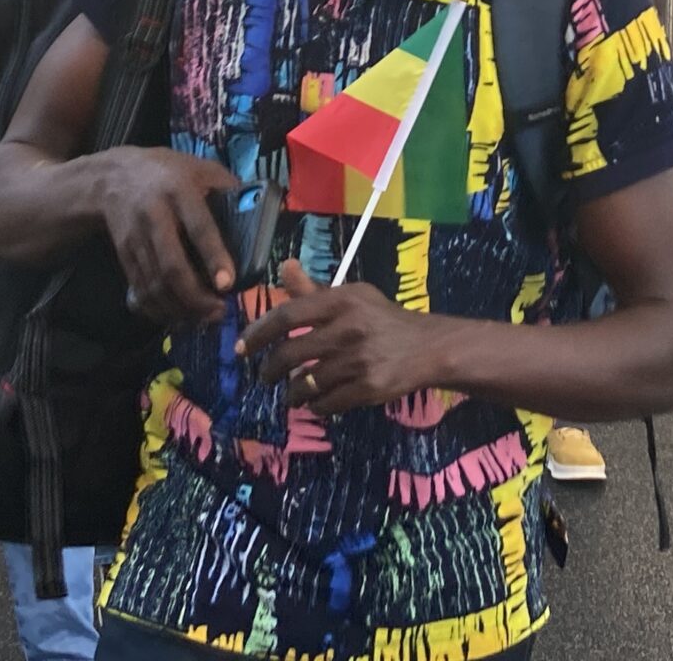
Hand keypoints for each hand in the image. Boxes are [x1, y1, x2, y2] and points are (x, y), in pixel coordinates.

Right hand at [97, 147, 239, 325]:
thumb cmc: (167, 172)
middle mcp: (155, 216)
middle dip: (196, 297)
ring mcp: (136, 238)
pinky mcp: (123, 256)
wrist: (110, 178)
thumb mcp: (199, 167)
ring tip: (204, 318)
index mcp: (179, 191)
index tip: (228, 284)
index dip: (213, 257)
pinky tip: (178, 316)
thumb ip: (228, 187)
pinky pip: (139, 290)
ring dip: (180, 309)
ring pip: (155, 285)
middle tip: (219, 312)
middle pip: (172, 266)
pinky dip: (158, 310)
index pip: (198, 227)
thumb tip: (261, 210)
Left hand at [238, 259, 441, 415]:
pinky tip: (315, 403)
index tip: (241, 348)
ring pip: (305, 383)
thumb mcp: (354, 297)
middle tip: (265, 376)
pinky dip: (314, 406)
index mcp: (342, 301)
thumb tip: (284, 266)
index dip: (258, 333)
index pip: (287, 315)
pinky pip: (326, 403)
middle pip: (290, 353)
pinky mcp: (368, 388)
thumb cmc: (385, 320)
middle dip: (270, 369)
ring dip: (292, 393)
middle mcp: (348, 328)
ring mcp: (358, 360)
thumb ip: (315, 290)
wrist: (430, 348)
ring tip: (292, 393)